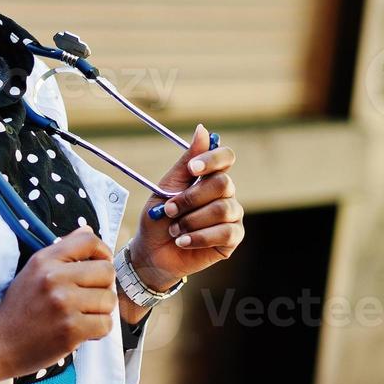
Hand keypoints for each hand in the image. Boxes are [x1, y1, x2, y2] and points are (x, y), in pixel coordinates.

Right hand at [0, 226, 116, 380]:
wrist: (1, 344)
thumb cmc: (20, 308)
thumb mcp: (33, 270)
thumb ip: (62, 250)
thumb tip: (89, 231)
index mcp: (45, 260)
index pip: (89, 242)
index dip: (103, 252)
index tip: (100, 264)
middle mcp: (54, 278)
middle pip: (107, 272)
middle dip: (103, 286)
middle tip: (87, 297)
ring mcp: (64, 304)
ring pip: (109, 300)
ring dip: (100, 311)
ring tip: (81, 315)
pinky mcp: (71, 329)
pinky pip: (106, 325)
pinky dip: (97, 330)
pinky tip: (81, 330)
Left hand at [131, 123, 244, 289]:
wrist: (151, 252)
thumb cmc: (158, 218)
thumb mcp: (166, 188)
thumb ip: (185, 162)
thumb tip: (203, 130)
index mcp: (209, 178)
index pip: (226, 158)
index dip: (212, 159)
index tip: (192, 168)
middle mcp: (225, 195)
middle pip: (223, 184)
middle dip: (191, 198)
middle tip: (170, 210)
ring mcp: (232, 216)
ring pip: (223, 209)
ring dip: (192, 220)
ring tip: (174, 229)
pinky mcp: (232, 239)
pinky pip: (225, 232)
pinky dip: (198, 236)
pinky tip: (182, 241)